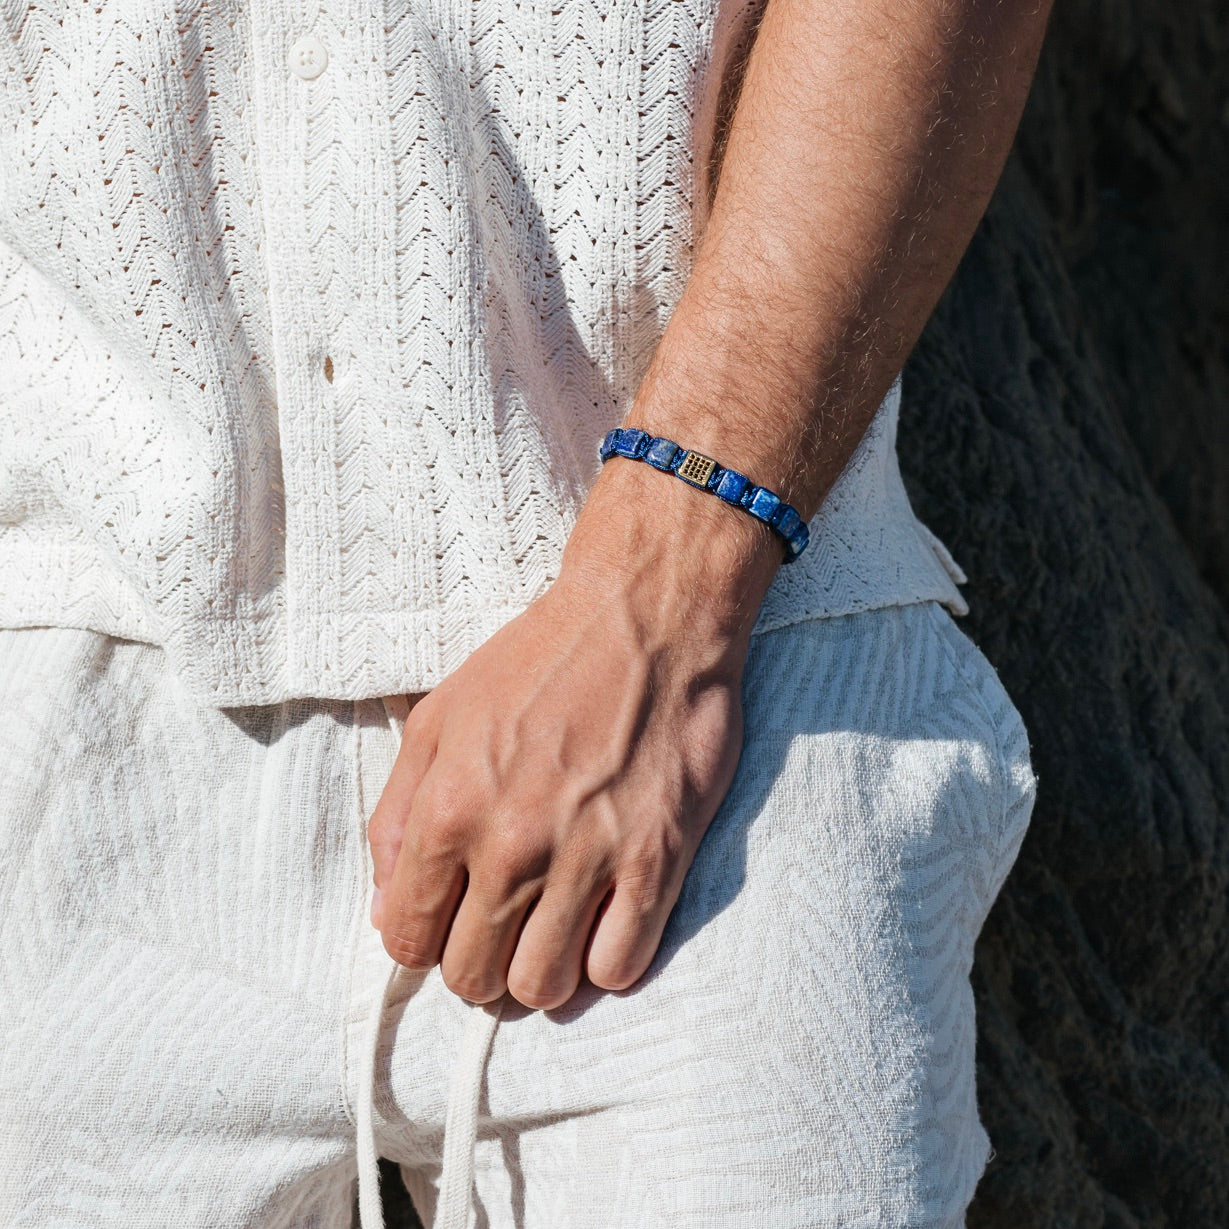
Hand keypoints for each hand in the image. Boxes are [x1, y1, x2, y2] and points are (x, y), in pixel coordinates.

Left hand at [367, 460, 782, 1010]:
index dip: (423, 941)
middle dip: (479, 963)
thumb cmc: (537, 662)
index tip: (449, 921)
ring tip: (553, 930)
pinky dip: (605, 962)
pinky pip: (619, 969)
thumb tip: (384, 907)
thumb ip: (396, 816)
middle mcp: (512, 846)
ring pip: (544, 987)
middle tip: (503, 925)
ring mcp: (588, 858)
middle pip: (473, 976)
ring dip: (542, 972)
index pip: (408, 939)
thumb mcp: (438, 718)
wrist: (644, 617)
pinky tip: (604, 922)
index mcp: (448, 810)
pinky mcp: (656, 860)